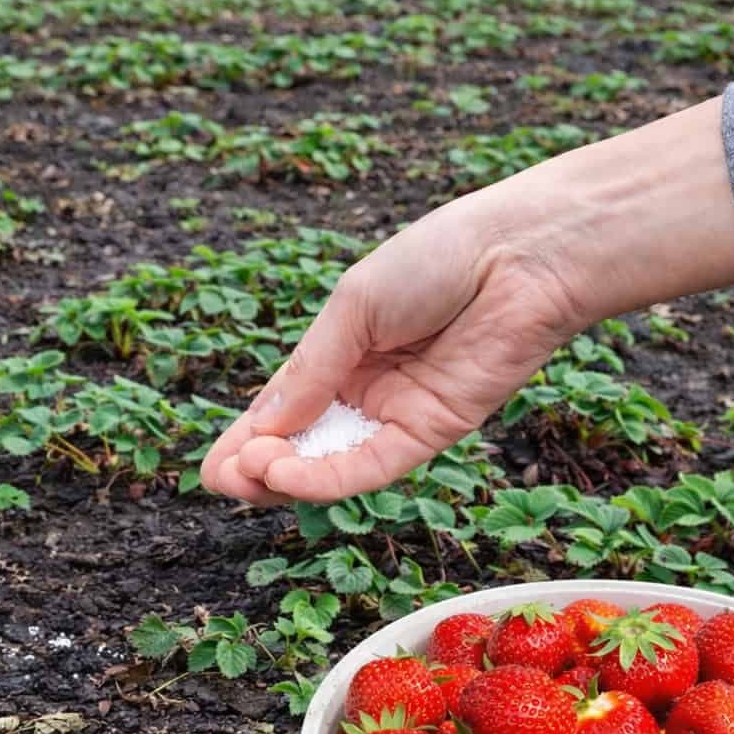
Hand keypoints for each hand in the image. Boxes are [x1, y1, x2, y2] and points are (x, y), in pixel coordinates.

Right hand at [200, 97, 733, 505]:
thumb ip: (311, 370)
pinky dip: (328, 478)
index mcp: (339, 356)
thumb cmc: (437, 259)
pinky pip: (373, 467)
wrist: (521, 254)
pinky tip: (290, 475)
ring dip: (286, 478)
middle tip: (224, 479)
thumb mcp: (353, 308)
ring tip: (251, 474)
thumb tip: (264, 428)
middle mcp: (365, 393)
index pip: (281, 411)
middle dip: (258, 468)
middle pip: (301, 447)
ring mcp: (398, 416)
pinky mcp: (433, 433)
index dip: (246, 442)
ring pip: (332, 466)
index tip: (212, 468)